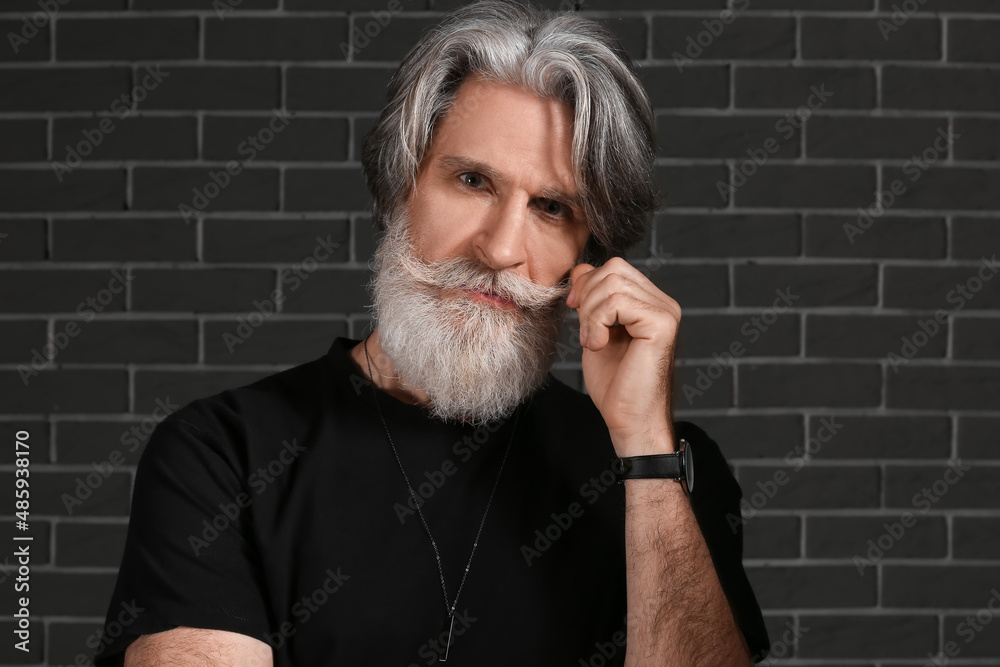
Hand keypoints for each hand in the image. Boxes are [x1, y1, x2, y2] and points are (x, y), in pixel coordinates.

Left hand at [566, 257, 680, 456]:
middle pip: (614, 269)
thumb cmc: (614, 383)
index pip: (615, 268)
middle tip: (585, 331)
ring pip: (613, 283)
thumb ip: (592, 300)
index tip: (575, 309)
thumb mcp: (595, 330)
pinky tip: (599, 346)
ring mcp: (665, 312)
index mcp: (650, 303)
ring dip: (590, 314)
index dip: (588, 284)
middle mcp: (663, 303)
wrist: (628, 419)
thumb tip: (581, 268)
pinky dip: (597, 323)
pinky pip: (618, 302)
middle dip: (587, 296)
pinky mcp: (662, 324)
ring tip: (593, 343)